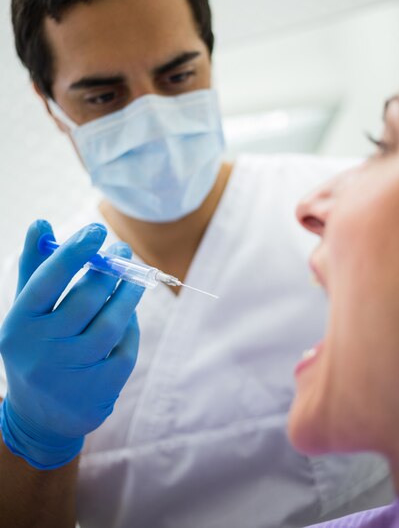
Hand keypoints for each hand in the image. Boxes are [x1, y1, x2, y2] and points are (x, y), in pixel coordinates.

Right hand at [0, 220, 143, 468]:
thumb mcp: (27, 311)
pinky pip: (125, 347)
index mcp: (19, 326)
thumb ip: (36, 267)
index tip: (97, 230)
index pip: (46, 282)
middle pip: (85, 300)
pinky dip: (131, 326)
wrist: (40, 417)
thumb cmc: (35, 346)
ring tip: (136, 276)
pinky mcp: (99, 390)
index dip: (73, 253)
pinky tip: (130, 313)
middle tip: (122, 250)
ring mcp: (71, 375)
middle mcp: (41, 352)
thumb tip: (42, 223)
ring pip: (111, 324)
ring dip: (128, 294)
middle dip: (109, 270)